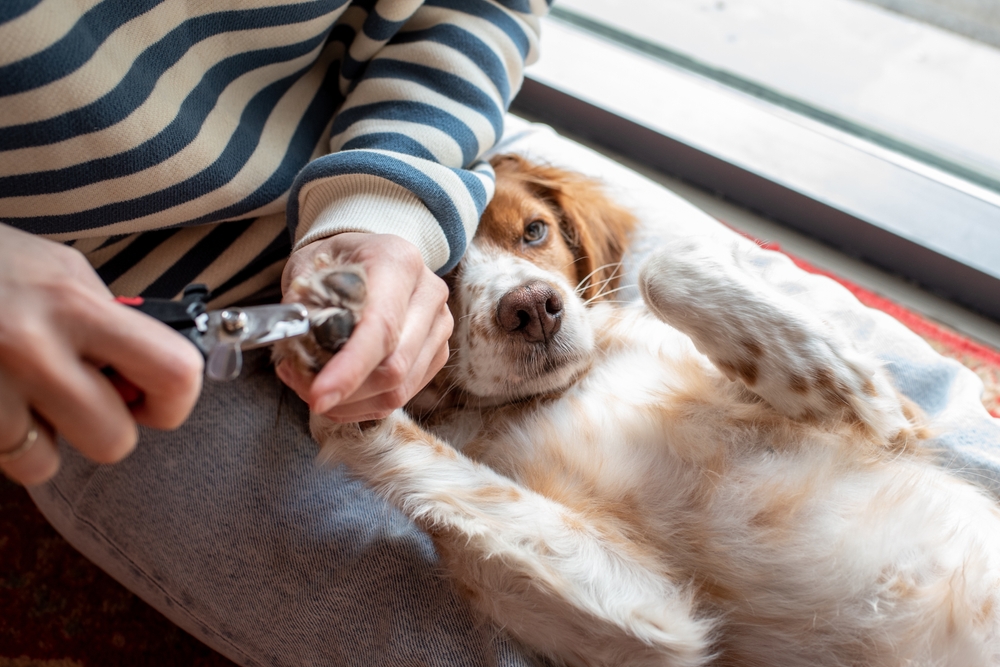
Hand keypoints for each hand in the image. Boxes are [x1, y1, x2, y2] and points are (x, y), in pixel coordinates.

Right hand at [0, 224, 203, 484]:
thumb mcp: (58, 270)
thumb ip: (108, 319)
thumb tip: (149, 374)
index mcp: (75, 304)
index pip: (172, 372)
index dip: (176, 399)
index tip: (156, 399)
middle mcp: (33, 348)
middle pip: (114, 440)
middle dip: (106, 429)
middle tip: (83, 399)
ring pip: (46, 465)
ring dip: (42, 441)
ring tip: (23, 396)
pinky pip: (2, 459)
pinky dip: (3, 440)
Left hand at [276, 233, 451, 421]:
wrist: (365, 257)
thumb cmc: (335, 262)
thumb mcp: (307, 270)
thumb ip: (304, 312)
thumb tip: (301, 357)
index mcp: (398, 262)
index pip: (381, 326)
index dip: (350, 368)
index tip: (319, 395)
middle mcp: (428, 293)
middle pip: (395, 366)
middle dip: (344, 391)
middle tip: (302, 386)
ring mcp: (439, 326)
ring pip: (399, 389)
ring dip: (350, 402)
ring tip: (312, 386)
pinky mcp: (436, 353)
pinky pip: (400, 396)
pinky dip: (362, 403)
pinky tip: (338, 390)